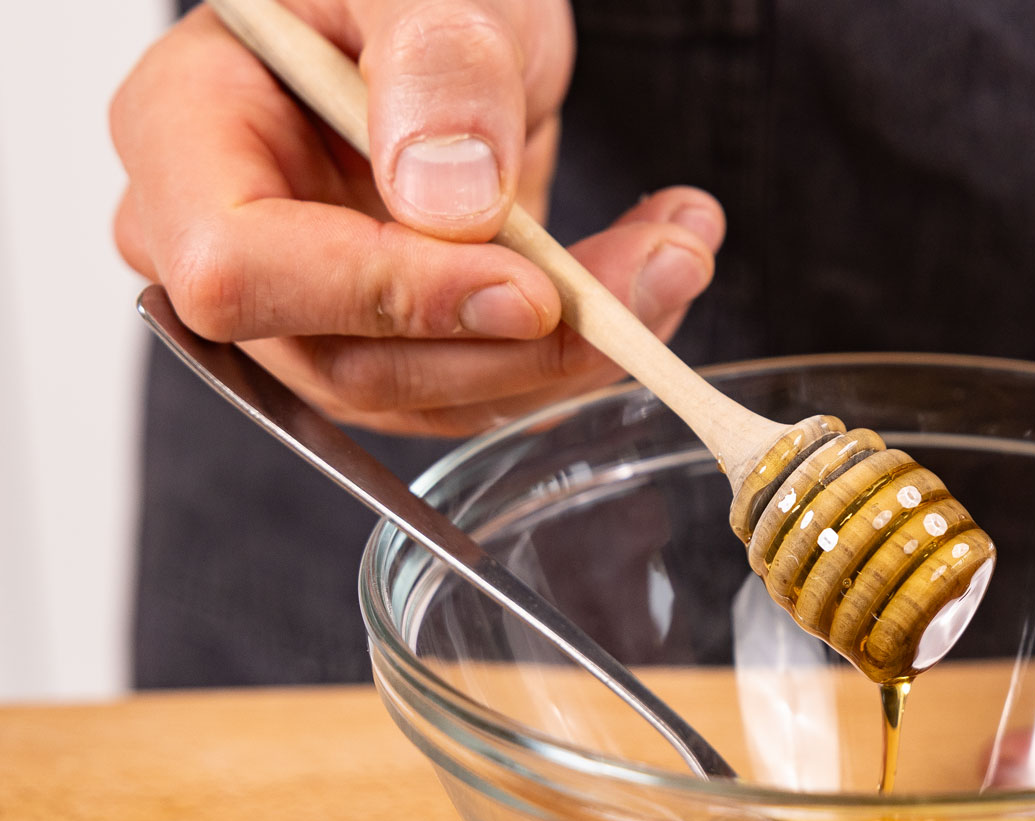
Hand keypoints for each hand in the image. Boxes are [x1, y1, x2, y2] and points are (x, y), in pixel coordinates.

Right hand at [111, 0, 724, 435]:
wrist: (453, 4)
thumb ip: (435, 67)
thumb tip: (449, 200)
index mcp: (186, 133)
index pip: (243, 268)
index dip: (387, 297)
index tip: (530, 289)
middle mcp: (228, 239)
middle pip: (349, 361)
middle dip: (522, 342)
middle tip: (657, 274)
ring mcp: (309, 303)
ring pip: (432, 394)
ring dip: (573, 353)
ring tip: (675, 257)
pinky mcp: (394, 336)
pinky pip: (480, 383)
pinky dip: (578, 348)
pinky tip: (649, 272)